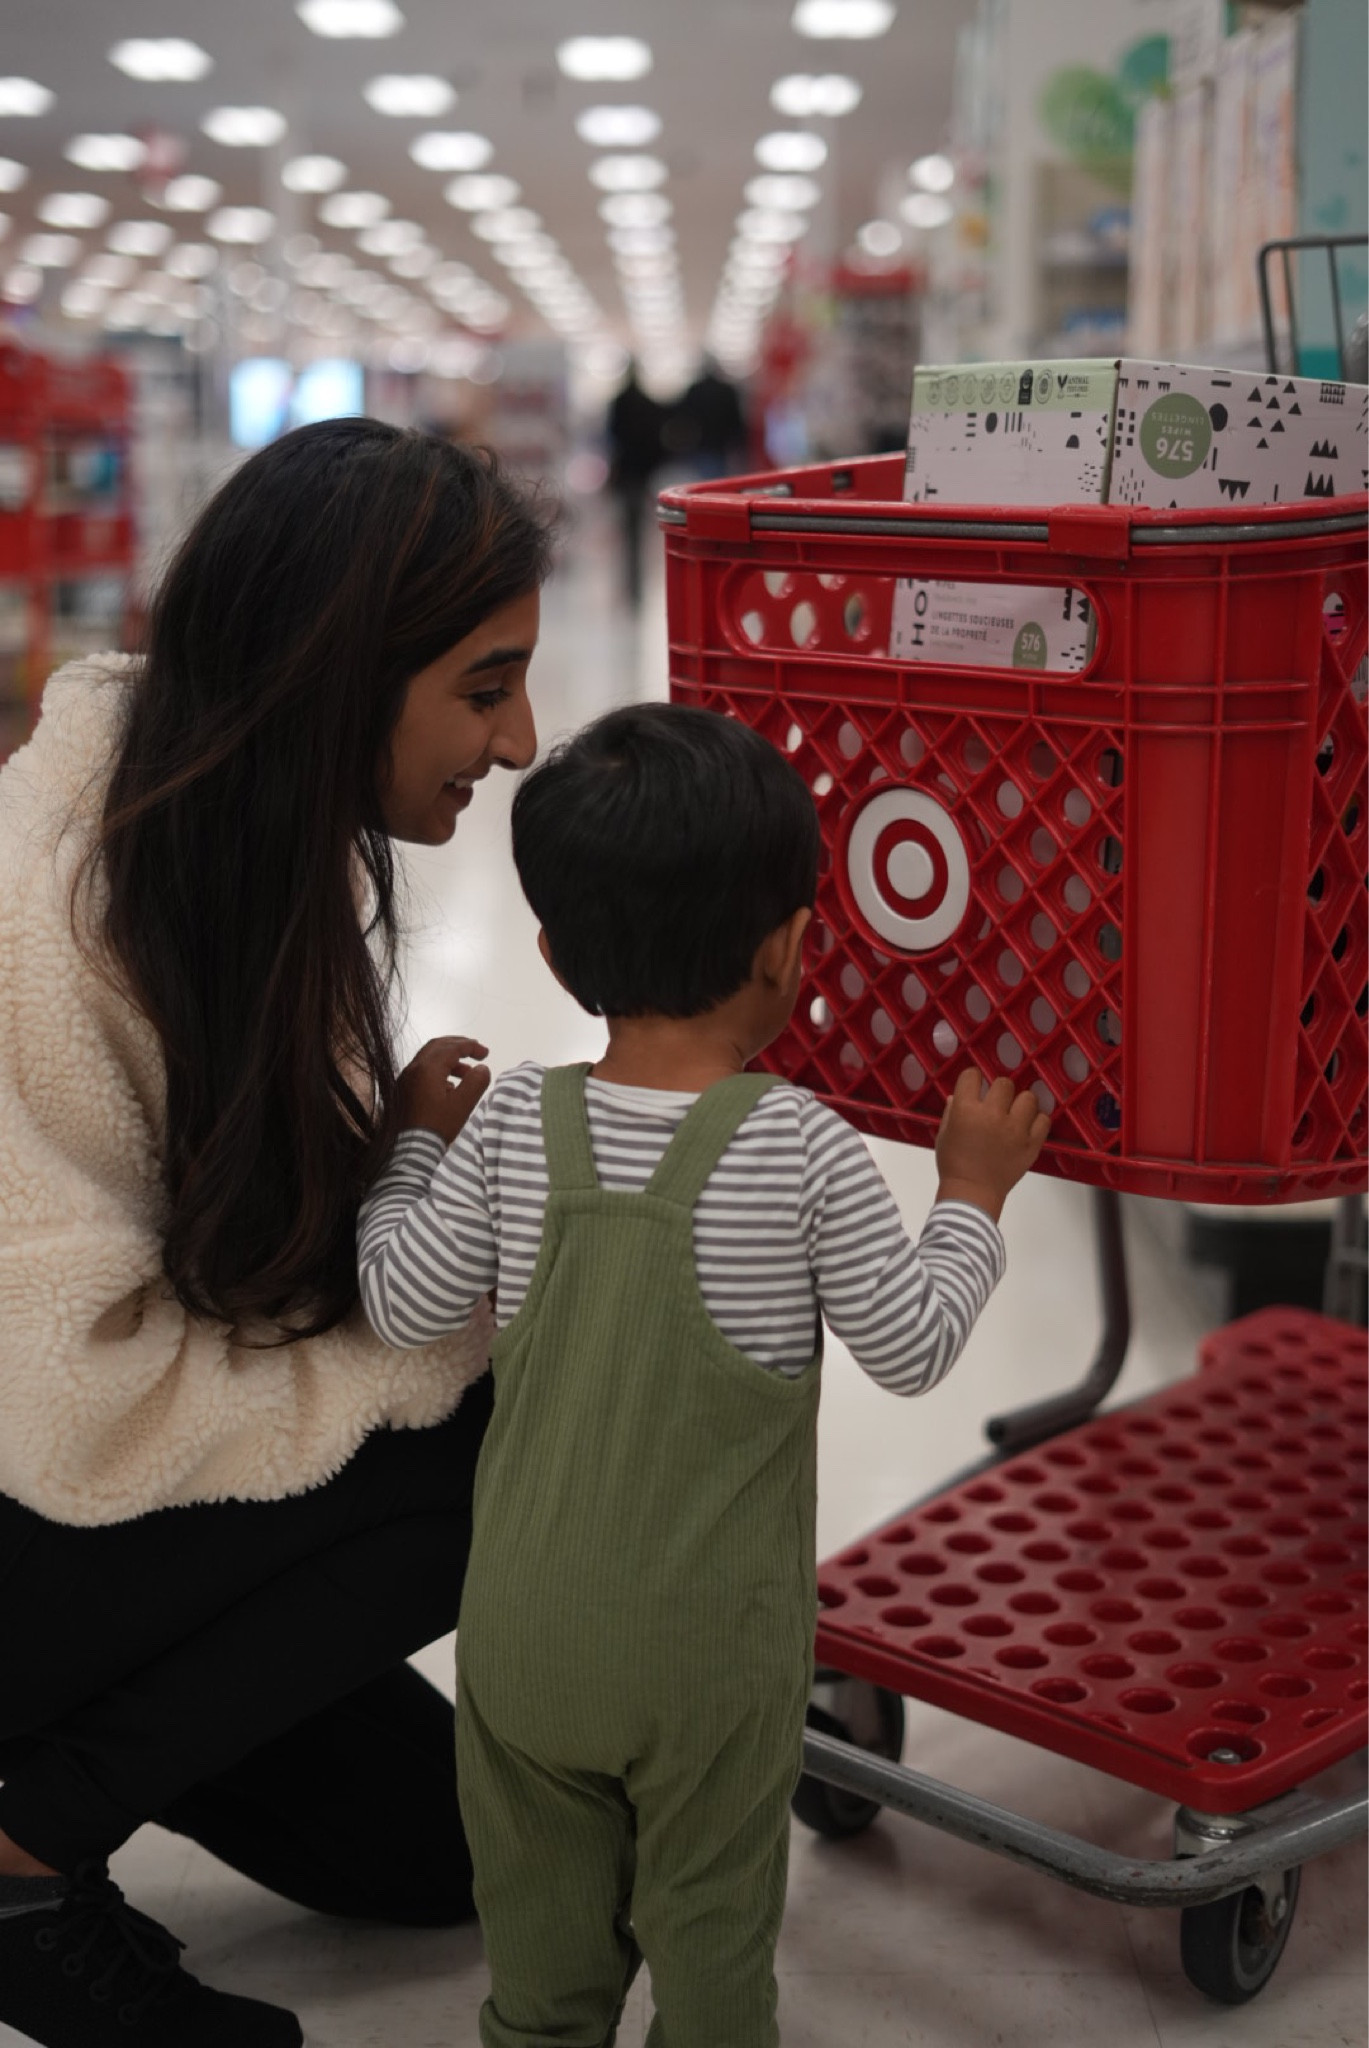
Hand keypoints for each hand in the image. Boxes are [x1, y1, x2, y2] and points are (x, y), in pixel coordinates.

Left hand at [394, 1037, 490, 1146]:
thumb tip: (482, 1068)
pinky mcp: (403, 1089)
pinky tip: (449, 1086)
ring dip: (449, 1060)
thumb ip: (476, 1082)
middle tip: (474, 1052)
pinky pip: (422, 1071)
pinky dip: (438, 1070)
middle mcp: (413, 1069)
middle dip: (458, 1046)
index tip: (485, 1053)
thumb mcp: (463, 1105)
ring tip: (466, 1073)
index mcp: (428, 1069)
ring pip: (428, 1058)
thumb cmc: (438, 1126)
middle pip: (437, 1046)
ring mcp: (405, 1079)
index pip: (451, 1048)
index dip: (470, 1046)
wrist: (411, 1148)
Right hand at [934, 1068, 1050, 1222]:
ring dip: (1021, 1104)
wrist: (972, 1194)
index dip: (973, 1079)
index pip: (972, 1076)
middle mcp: (992, 1115)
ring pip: (1028, 1098)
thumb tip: (958, 1097)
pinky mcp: (1032, 1143)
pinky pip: (1044, 1120)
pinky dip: (1037, 1121)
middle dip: (999, 1091)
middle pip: (1004, 1083)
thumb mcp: (943, 1135)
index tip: (975, 1086)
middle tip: (997, 1104)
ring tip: (1015, 1115)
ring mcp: (1015, 1129)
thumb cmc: (954, 1166)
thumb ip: (951, 1112)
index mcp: (966, 1110)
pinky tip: (1028, 1127)